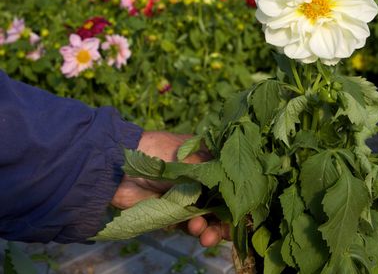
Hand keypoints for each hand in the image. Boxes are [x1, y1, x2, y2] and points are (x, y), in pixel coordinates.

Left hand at [111, 131, 228, 246]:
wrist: (122, 167)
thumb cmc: (161, 153)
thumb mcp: (194, 160)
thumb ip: (215, 177)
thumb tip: (236, 193)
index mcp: (209, 160)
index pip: (230, 182)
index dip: (237, 199)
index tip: (243, 215)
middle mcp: (201, 178)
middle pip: (221, 203)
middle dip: (224, 220)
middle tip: (227, 233)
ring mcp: (187, 195)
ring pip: (207, 216)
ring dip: (210, 227)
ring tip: (206, 235)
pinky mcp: (172, 210)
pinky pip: (189, 223)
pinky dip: (194, 228)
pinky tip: (194, 227)